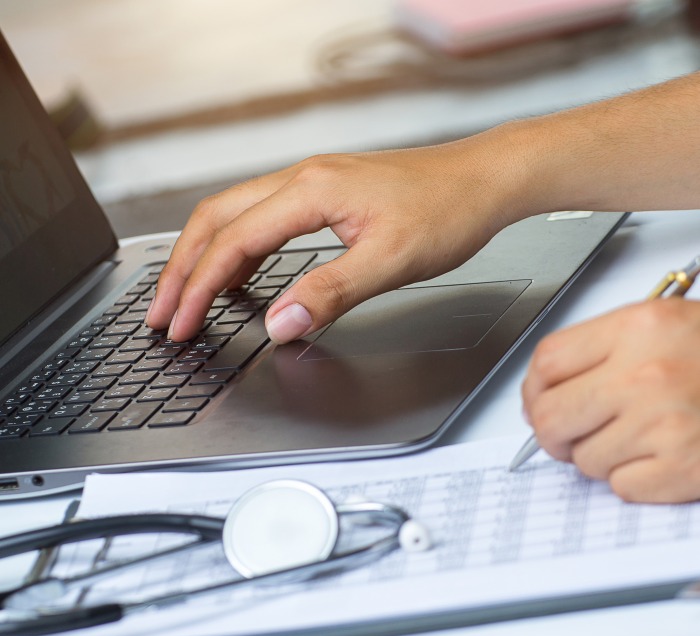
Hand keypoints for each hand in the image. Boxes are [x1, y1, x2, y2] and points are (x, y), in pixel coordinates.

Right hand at [146, 128, 533, 343]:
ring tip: (187, 296)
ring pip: (235, 216)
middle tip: (162, 311)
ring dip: (205, 257)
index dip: (200, 287)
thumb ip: (331, 293)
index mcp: (311, 191)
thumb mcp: (391, 262)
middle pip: (217, 219)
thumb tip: (279, 324)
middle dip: (182, 268)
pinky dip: (238, 250)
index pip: (234, 241)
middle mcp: (302, 180)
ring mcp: (311, 184)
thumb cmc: (447, 213)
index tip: (181, 323)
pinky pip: (263, 219)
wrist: (482, 182)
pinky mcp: (324, 195)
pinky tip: (239, 276)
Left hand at [521, 298, 699, 502]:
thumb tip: (542, 391)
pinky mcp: (684, 467)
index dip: (533, 390)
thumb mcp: (660, 323)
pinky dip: (632, 479)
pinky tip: (656, 456)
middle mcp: (645, 375)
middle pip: (551, 417)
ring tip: (633, 436)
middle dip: (551, 432)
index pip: (546, 364)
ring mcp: (664, 424)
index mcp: (636, 330)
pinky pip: (621, 486)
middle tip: (567, 433)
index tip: (538, 402)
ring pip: (584, 459)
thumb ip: (598, 350)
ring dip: (599, 455)